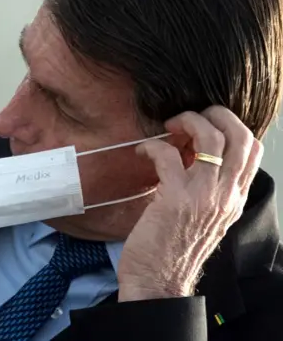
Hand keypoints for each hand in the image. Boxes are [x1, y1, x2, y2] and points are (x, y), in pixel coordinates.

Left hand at [117, 106, 262, 300]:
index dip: (230, 125)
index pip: (252, 149)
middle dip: (215, 113)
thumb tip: (190, 154)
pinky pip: (168, 155)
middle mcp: (226, 195)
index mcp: (234, 198)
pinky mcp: (176, 198)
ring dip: (187, 122)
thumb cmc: (173, 249)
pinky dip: (152, 146)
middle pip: (240, 136)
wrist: (157, 281)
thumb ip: (206, 188)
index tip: (204, 124)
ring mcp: (204, 196)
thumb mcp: (203, 216)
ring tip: (168, 126)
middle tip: (188, 116)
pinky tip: (142, 151)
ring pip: (211, 138)